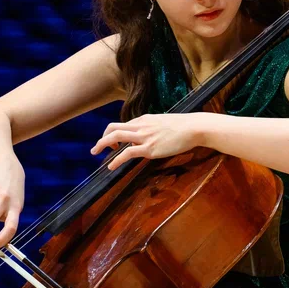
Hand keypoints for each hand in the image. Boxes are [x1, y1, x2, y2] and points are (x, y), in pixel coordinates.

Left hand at [91, 113, 208, 169]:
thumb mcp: (163, 124)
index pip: (121, 125)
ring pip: (115, 137)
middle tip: (95, 149)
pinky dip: (116, 160)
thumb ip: (152, 129)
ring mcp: (144, 136)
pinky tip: (111, 167)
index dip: (112, 134)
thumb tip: (148, 137)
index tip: (111, 145)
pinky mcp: (149, 148)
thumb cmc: (183, 127)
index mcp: (143, 120)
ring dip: (102, 145)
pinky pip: (127, 153)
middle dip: (101, 138)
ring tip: (95, 154)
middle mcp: (140, 126)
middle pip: (112, 128)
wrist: (193, 127)